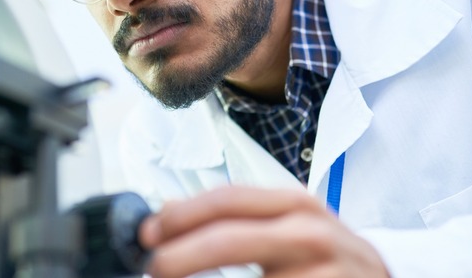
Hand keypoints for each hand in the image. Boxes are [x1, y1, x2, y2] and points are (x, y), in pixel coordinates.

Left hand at [139, 185, 388, 277]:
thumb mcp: (286, 223)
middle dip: (180, 256)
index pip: (228, 200)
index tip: (147, 233)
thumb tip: (167, 213)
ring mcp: (324, 274)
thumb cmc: (324, 255)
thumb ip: (236, 217)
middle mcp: (310, 234)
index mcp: (294, 205)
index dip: (181, 216)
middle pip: (230, 240)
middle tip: (152, 268)